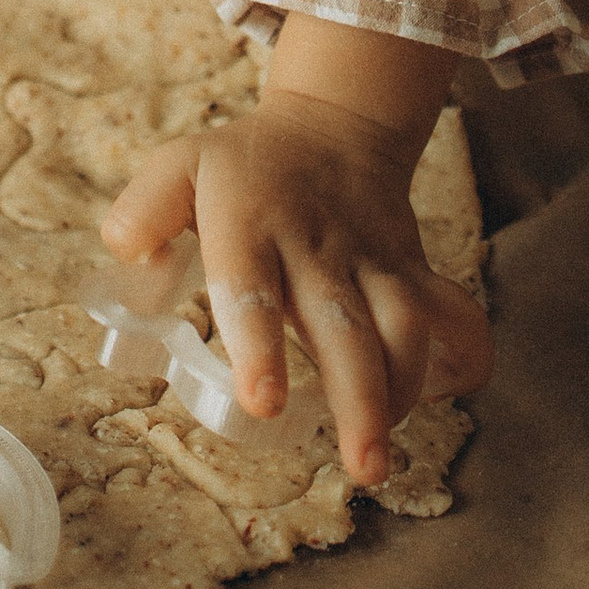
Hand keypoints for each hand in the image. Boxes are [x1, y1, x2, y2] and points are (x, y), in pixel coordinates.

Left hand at [102, 91, 492, 490]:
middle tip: (361, 464)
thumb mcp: (180, 166)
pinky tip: (452, 394)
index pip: (253, 287)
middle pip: (344, 326)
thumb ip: (144, 209)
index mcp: (250, 224)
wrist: (333, 124)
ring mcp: (370, 258)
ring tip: (380, 452)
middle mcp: (316, 246)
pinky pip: (451, 310)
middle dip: (359, 398)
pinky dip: (463, 353)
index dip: (260, 347)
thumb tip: (126, 252)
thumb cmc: (243, 166)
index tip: (266, 405)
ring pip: (402, 326)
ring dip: (401, 393)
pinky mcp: (410, 268)